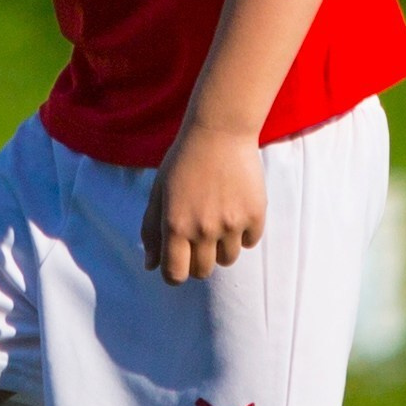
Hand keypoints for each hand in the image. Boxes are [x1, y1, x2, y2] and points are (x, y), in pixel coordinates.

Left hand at [141, 124, 266, 284]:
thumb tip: (150, 265)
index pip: (175, 274)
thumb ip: (152, 230)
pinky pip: (249, 241)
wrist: (220, 131)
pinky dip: (243, 232)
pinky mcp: (255, 215)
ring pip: (228, 259)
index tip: (179, 263)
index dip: (175, 273)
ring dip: (221, 247)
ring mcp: (232, 224)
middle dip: (198, 260)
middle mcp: (203, 229)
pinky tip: (235, 208)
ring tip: (218, 219)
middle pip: (203, 271)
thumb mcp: (159, 192)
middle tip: (199, 236)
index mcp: (175, 225)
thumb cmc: (184, 161)